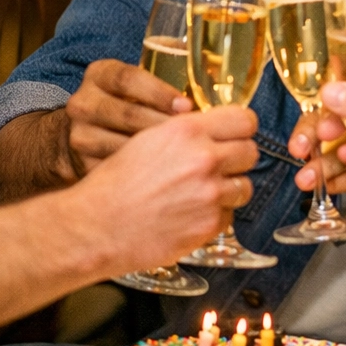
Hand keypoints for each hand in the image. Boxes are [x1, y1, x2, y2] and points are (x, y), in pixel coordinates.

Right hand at [65, 58, 194, 174]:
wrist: (87, 135)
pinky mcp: (83, 164)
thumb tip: (207, 87)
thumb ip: (164, 80)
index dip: (159, 92)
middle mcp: (84, 102)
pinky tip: (169, 178)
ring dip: (159, 156)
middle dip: (166, 128)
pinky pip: (118, 172)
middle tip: (197, 138)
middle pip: (128, 114)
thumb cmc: (128, 104)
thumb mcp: (137, 83)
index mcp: (100, 74)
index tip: (186, 106)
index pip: (128, 79)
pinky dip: (146, 177)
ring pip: (123, 146)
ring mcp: (80, 135)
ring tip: (188, 160)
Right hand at [77, 105, 258, 271]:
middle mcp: (203, 159)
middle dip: (237, 159)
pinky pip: (229, 216)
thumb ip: (186, 132)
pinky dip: (215, 216)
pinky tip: (191, 214)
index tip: (236, 135)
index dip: (241, 129)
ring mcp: (209, 194)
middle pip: (251, 152)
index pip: (244, 120)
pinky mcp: (208, 224)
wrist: (95, 226)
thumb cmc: (115, 184)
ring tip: (203, 194)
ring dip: (230, 190)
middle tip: (220, 167)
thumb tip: (215, 130)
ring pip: (245, 186)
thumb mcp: (149, 140)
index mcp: (187, 131)